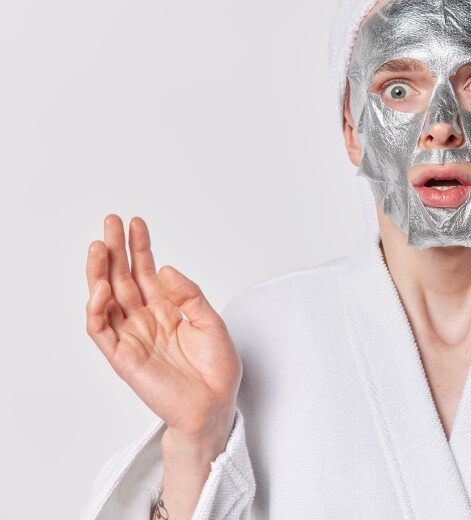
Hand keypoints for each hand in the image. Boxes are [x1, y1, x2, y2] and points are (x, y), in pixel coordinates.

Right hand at [85, 214, 240, 446]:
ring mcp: (132, 337)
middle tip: (110, 222)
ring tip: (98, 246)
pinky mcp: (123, 357)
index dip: (141, 248)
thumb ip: (189, 295)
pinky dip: (97, 308)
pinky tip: (102, 287)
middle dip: (115, 250)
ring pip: (106, 300)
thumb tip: (164, 268)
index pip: (147, 272)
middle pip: (123, 279)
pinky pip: (102, 330)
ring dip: (99, 273)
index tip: (136, 223)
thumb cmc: (216, 369)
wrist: (216, 405)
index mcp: (166, 310)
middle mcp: (145, 320)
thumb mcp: (211, 322)